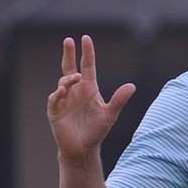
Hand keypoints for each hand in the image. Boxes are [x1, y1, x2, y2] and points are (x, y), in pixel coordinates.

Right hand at [47, 35, 135, 161]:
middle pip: (70, 68)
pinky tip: (62, 90)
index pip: (87, 66)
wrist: (83, 149)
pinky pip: (54, 99)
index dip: (87, 53)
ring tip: (76, 77)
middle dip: (69, 54)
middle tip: (68, 40)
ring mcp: (64, 100)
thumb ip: (119, 100)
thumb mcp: (110, 114)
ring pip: (63, 82)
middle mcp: (75, 91)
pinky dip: (57, 94)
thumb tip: (132, 86)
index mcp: (88, 88)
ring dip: (69, 78)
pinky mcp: (55, 111)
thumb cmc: (96, 130)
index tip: (85, 39)